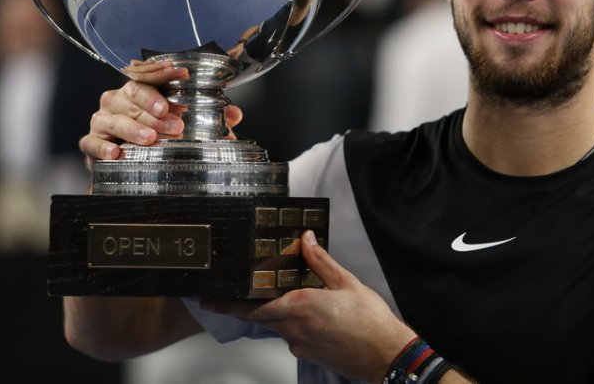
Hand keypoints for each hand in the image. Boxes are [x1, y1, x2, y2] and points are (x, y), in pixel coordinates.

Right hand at [78, 59, 242, 161]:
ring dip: (134, 128)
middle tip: (174, 123)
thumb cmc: (153, 135)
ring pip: (115, 118)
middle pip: (134, 96)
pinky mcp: (91, 142)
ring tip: (150, 138)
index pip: (150, 75)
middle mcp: (118, 100)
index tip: (182, 73)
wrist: (123, 163)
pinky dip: (103, 146)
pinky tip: (116, 152)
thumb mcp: (183, 124)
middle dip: (155, 109)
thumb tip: (234, 115)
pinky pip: (92, 141)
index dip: (164, 73)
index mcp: (140, 90)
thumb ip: (209, 119)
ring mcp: (102, 120)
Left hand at [200, 230, 415, 381]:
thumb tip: (306, 240)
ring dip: (280, 311)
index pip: (253, 306)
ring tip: (299, 297)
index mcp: (300, 306)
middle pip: (260, 316)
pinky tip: (316, 315)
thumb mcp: (347, 283)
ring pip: (278, 324)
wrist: (384, 354)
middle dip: (245, 306)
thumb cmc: (369, 320)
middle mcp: (293, 328)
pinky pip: (293, 334)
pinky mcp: (308, 353)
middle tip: (232, 296)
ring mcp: (299, 344)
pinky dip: (296, 322)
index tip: (209, 300)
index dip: (228, 304)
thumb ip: (321, 261)